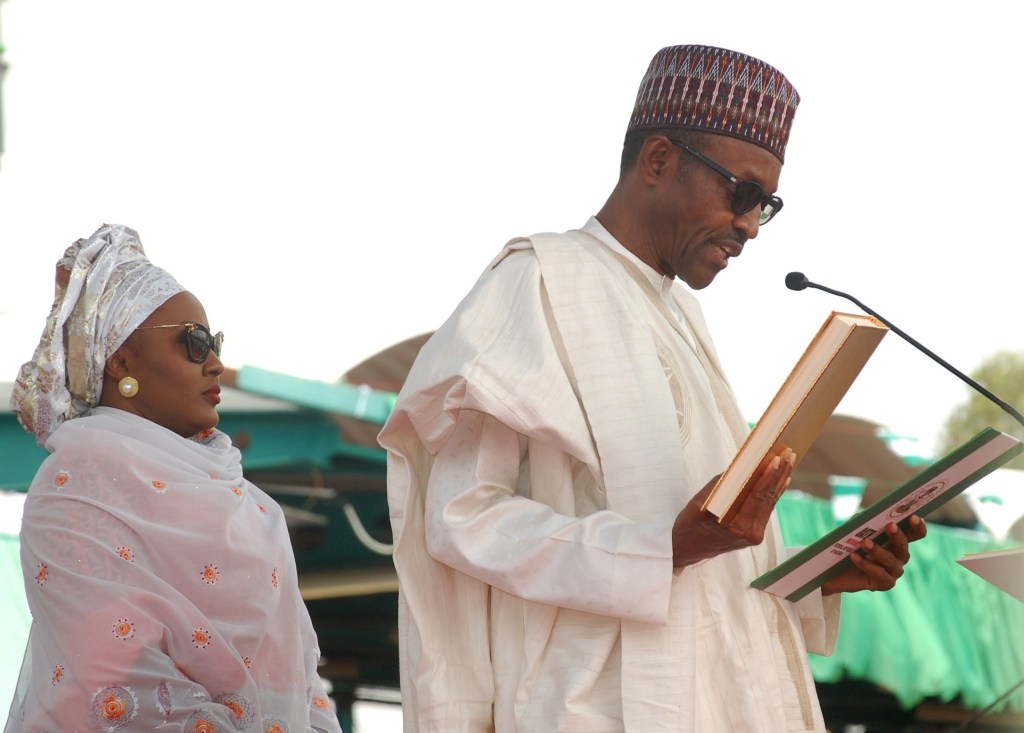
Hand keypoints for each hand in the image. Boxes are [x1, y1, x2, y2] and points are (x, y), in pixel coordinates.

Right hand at [672, 448, 794, 567]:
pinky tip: (783, 479)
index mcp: (736, 526)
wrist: (685, 550)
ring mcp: (754, 535)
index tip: (777, 458)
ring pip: (770, 503)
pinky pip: (766, 509)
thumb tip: (743, 465)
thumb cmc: (689, 524)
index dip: (768, 476)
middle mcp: (750, 533)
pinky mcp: (755, 533)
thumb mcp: (701, 501)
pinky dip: (774, 492)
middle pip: (768, 498)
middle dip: (780, 473)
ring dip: (780, 480)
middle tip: (789, 453)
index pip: (757, 496)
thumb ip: (723, 484)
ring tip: (789, 460)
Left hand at [820, 516, 927, 594]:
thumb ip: (862, 522)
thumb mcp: (854, 531)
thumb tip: (866, 517)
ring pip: (890, 560)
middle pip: (903, 546)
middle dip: (897, 535)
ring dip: (877, 550)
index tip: (913, 516)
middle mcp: (900, 556)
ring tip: (864, 542)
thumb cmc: (848, 546)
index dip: (917, 526)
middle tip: (890, 525)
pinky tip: (854, 556)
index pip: (915, 533)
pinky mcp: (885, 583)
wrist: (836, 571)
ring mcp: (894, 571)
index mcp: (897, 540)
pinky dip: (866, 564)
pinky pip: (879, 574)